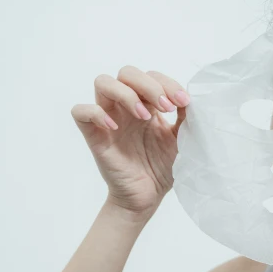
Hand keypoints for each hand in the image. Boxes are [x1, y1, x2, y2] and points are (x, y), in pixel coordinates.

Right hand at [71, 66, 189, 220]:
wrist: (147, 198)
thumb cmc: (161, 168)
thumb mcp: (181, 140)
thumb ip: (186, 118)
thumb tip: (191, 97)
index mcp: (146, 104)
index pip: (151, 76)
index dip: (167, 83)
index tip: (183, 102)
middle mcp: (125, 107)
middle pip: (127, 72)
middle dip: (149, 84)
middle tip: (166, 107)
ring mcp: (108, 119)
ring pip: (103, 83)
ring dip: (126, 93)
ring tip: (145, 116)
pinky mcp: (94, 136)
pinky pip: (81, 112)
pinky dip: (95, 113)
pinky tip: (115, 127)